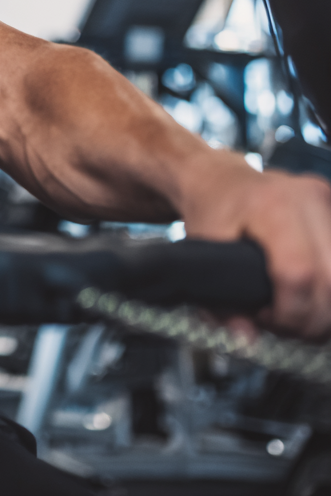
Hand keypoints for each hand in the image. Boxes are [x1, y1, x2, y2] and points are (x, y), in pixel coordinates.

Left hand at [182, 157, 330, 338]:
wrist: (217, 179)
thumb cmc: (209, 212)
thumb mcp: (200, 253)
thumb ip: (219, 302)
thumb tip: (245, 339)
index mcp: (272, 206)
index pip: (300, 274)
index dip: (290, 313)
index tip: (268, 320)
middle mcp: (307, 198)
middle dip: (312, 319)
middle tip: (282, 321)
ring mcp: (327, 201)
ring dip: (325, 306)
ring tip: (294, 306)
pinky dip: (328, 285)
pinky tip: (307, 288)